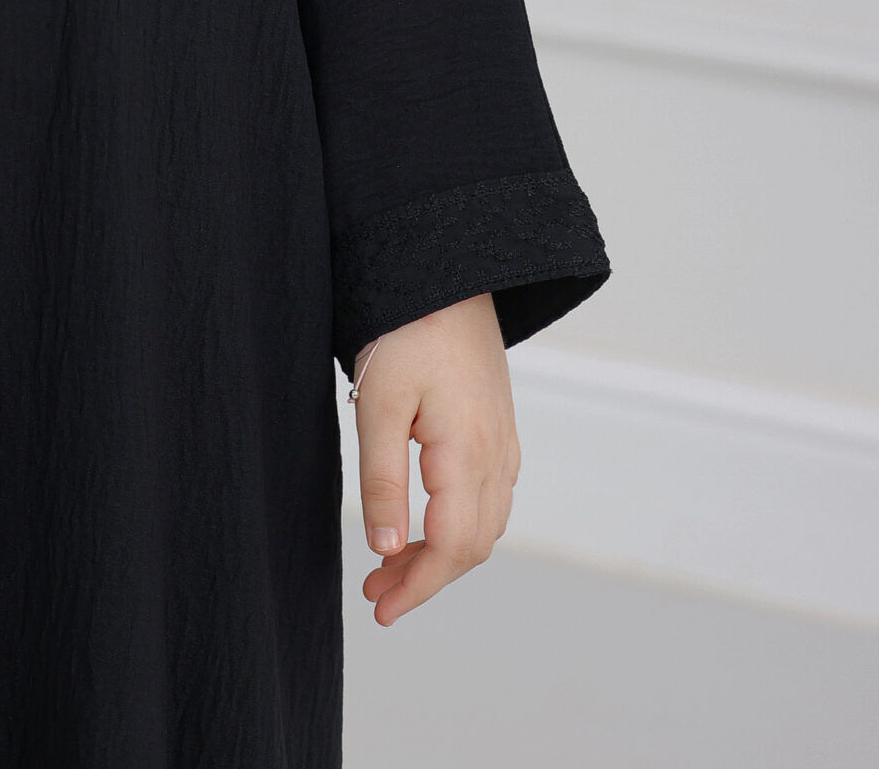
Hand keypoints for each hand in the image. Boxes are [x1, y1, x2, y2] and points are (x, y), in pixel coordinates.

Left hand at [352, 291, 518, 625]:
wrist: (447, 270)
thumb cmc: (407, 329)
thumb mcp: (378, 403)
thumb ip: (384, 481)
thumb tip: (387, 552)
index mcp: (469, 454)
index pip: (452, 548)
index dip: (418, 586)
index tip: (380, 608)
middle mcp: (497, 455)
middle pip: (472, 546)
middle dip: (426, 577)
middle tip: (374, 591)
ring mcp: (503, 441)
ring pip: (484, 524)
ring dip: (443, 553)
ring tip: (391, 563)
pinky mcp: (498, 427)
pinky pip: (490, 497)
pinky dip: (460, 525)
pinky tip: (425, 521)